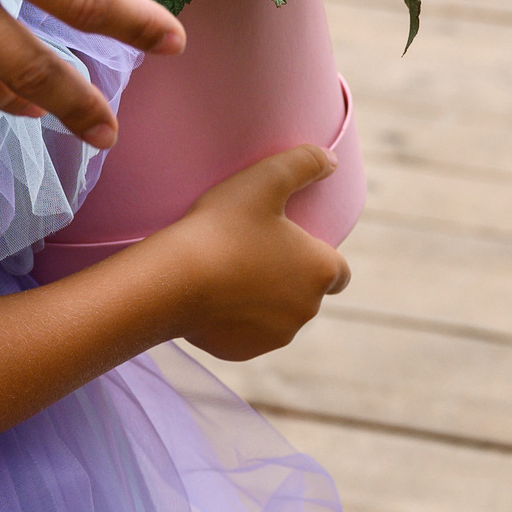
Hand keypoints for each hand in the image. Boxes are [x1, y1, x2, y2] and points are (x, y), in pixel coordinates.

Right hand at [149, 145, 349, 359]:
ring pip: (278, 316)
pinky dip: (238, 320)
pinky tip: (214, 298)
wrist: (172, 281)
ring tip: (231, 273)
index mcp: (320, 271)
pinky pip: (248, 334)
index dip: (319, 257)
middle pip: (306, 294)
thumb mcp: (265, 179)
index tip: (292, 244)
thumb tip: (331, 159)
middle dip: (289, 278)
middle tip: (253, 251)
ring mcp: (275, 336)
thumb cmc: (222, 226)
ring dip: (265, 301)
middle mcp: (306, 310)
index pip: (339, 272)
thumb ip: (304, 162)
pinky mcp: (243, 351)